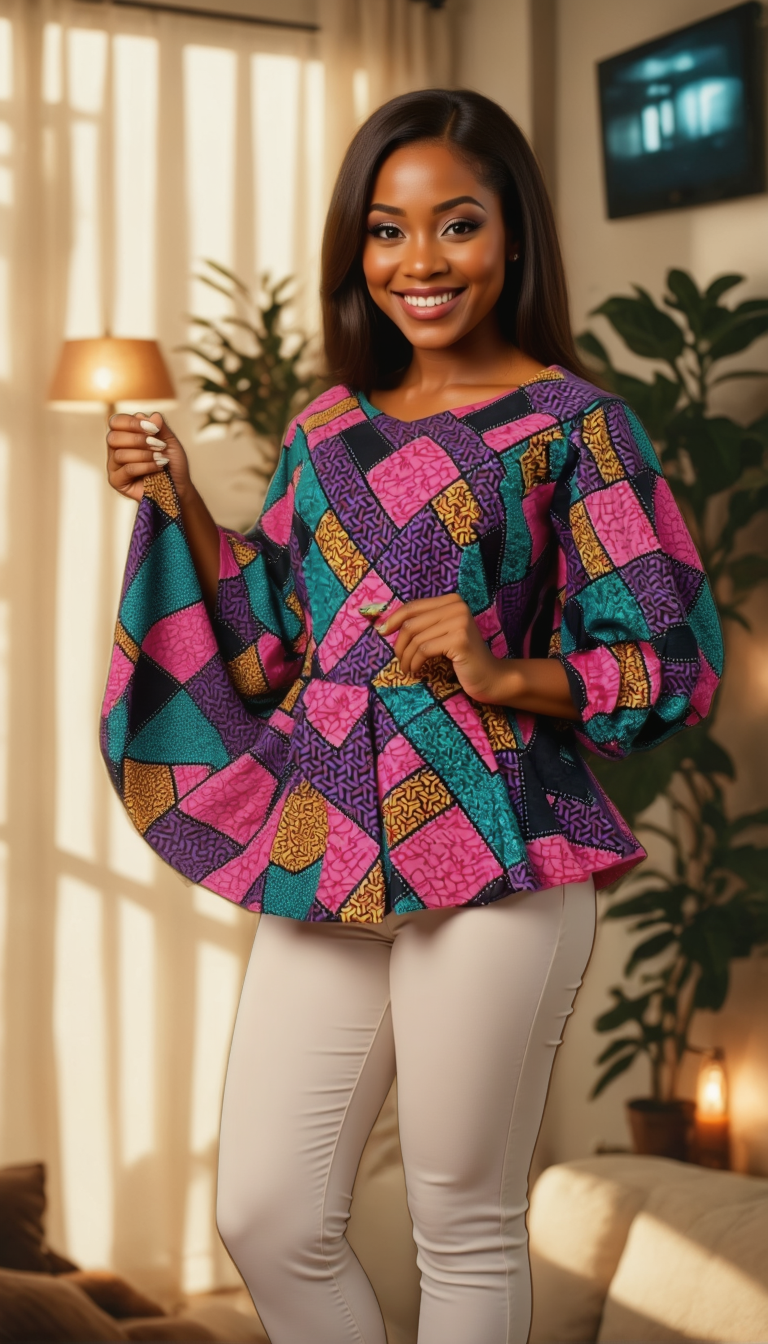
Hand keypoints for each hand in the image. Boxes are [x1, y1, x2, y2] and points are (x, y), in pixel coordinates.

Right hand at [106, 411, 191, 502]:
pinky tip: (158, 467)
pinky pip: (127, 469)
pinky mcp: (117, 481)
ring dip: (144, 455)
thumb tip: (153, 416)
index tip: (153, 429)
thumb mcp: (169, 441)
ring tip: (160, 458)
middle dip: (137, 440)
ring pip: (120, 454)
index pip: (116, 422)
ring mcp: (114, 466)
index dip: (132, 423)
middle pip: (113, 437)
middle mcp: (115, 449)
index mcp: (124, 435)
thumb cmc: (172, 463)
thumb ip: (160, 427)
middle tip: (157, 445)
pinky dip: (145, 466)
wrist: (179, 486)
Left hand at [377, 594, 506, 702]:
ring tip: (408, 669)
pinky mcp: (459, 639)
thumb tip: (385, 625)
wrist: (491, 677)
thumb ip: (423, 625)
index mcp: (452, 600)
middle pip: (411, 623)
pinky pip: (424, 650)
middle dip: (399, 645)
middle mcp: (457, 606)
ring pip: (416, 638)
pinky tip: (416, 672)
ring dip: (406, 658)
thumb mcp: (441, 635)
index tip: (382, 632)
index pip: (413, 606)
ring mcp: (459, 621)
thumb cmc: (462, 659)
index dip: (393, 619)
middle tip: (400, 661)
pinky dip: (415, 663)